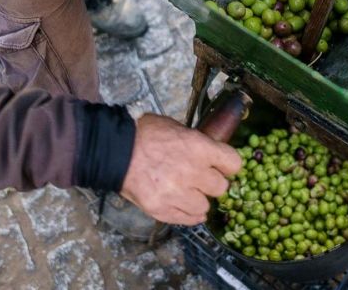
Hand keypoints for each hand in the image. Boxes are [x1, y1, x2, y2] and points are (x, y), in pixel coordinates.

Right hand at [120, 114, 241, 224]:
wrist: (113, 151)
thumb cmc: (144, 134)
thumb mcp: (176, 128)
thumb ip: (196, 143)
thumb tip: (211, 153)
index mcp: (198, 147)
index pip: (233, 163)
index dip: (228, 165)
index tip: (222, 166)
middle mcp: (192, 172)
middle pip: (221, 188)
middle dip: (211, 183)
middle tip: (201, 179)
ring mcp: (176, 193)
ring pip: (204, 207)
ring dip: (198, 200)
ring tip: (187, 192)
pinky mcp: (162, 209)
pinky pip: (187, 219)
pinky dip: (188, 214)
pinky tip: (182, 204)